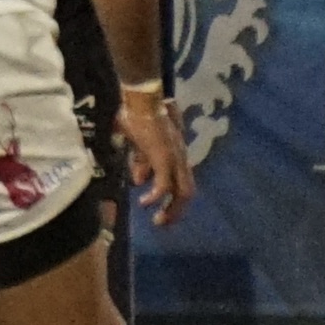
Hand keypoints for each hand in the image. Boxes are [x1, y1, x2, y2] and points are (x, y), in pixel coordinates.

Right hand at [118, 85, 194, 228]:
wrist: (143, 100)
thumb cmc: (139, 116)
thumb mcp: (140, 144)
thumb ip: (141, 162)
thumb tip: (138, 182)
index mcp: (177, 156)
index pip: (183, 183)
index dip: (175, 201)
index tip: (162, 213)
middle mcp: (180, 160)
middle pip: (186, 192)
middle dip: (176, 211)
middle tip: (161, 224)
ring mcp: (174, 159)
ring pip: (181, 192)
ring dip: (171, 209)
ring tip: (157, 220)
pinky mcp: (164, 158)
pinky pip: (164, 183)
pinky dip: (156, 196)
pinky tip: (144, 203)